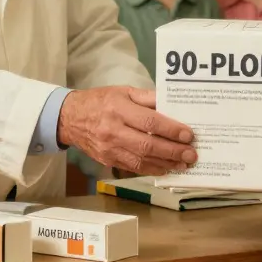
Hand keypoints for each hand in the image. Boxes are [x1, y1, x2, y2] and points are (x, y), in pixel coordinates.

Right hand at [59, 87, 196, 175]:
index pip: (150, 122)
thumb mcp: (124, 91)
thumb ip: (148, 98)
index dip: (171, 130)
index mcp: (119, 109)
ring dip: (165, 164)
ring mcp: (110, 148)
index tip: (188, 135)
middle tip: (191, 155)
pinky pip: (133, 167)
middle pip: (148, 145)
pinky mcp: (107, 160)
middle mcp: (113, 130)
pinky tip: (165, 168)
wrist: (70, 118)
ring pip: (141, 160)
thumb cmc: (100, 101)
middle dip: (173, 151)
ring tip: (183, 164)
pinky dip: (151, 169)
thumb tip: (173, 105)